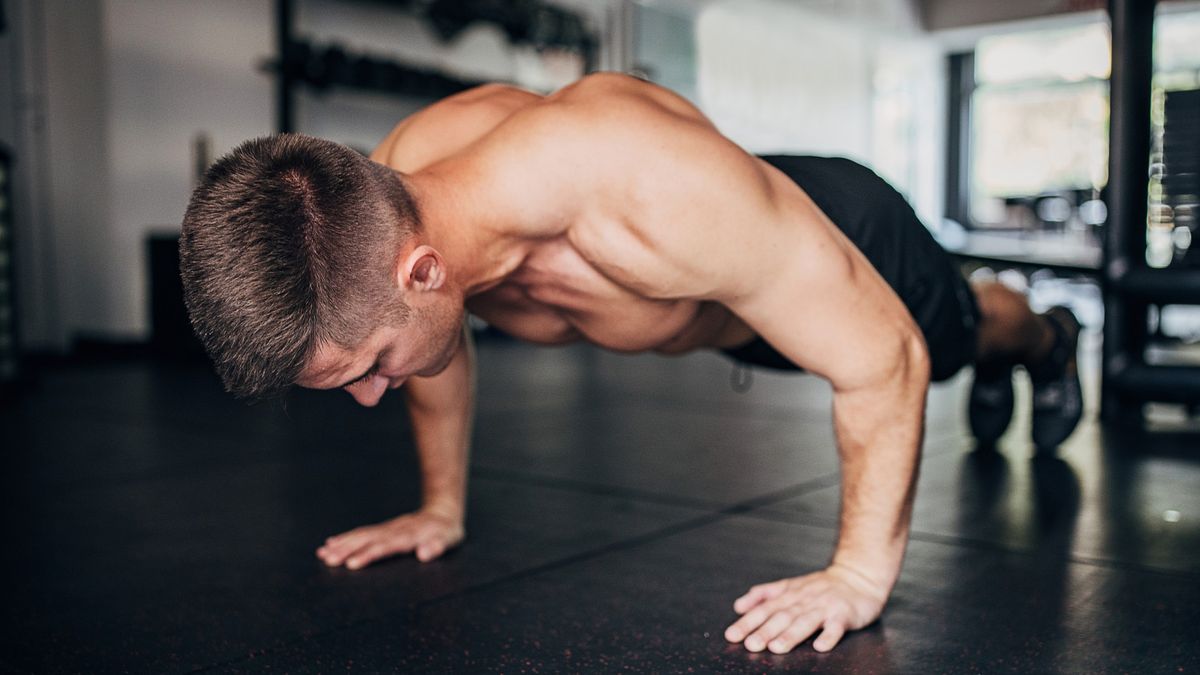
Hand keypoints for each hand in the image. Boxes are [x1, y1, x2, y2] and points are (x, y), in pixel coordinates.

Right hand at [316, 507, 464, 568]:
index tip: (352, 564)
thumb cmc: (447, 531)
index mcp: (409, 536)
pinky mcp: (384, 529)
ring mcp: (387, 528)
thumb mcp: (450, 538)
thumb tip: (424, 554)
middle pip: (368, 539)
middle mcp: (394, 530)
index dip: (369, 554)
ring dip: (342, 544)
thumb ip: (438, 546)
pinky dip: (346, 537)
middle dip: (347, 549)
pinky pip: (362, 532)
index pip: (386, 546)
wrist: (442, 511)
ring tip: (322, 553)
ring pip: (361, 535)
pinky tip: (331, 542)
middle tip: (327, 559)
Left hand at [724, 564, 888, 653]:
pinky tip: (819, 647)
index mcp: (790, 594)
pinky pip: (836, 627)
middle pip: (782, 616)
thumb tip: (739, 605)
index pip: (764, 609)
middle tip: (750, 644)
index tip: (732, 635)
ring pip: (805, 622)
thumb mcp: (790, 585)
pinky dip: (828, 637)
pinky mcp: (844, 615)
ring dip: (791, 635)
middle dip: (765, 631)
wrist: (859, 577)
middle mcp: (804, 600)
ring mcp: (824, 607)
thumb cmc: (822, 586)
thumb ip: (764, 594)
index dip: (748, 622)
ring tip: (776, 647)